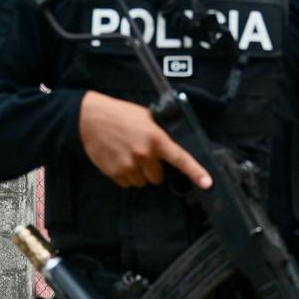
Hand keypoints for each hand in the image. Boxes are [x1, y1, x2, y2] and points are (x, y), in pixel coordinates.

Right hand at [79, 91, 211, 189]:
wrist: (90, 119)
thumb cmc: (120, 115)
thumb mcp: (146, 117)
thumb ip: (160, 133)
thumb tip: (171, 146)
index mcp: (156, 139)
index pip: (180, 158)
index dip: (196, 172)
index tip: (207, 183)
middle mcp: (144, 155)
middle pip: (157, 177)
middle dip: (152, 169)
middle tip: (142, 155)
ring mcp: (129, 165)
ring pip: (142, 182)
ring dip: (138, 173)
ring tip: (127, 155)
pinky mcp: (115, 172)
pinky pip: (127, 184)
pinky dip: (125, 176)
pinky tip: (119, 160)